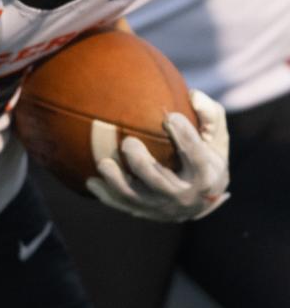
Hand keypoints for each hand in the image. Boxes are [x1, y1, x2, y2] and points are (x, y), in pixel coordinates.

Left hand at [86, 90, 229, 221]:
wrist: (200, 200)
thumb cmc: (205, 157)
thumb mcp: (216, 138)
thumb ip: (210, 115)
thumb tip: (193, 95)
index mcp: (205, 175)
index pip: (196, 155)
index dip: (184, 136)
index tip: (169, 117)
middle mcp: (184, 195)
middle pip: (159, 181)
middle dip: (141, 163)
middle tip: (127, 142)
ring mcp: (162, 207)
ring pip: (135, 196)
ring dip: (116, 181)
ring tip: (103, 163)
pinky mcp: (145, 212)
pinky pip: (122, 205)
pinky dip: (106, 195)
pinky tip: (90, 181)